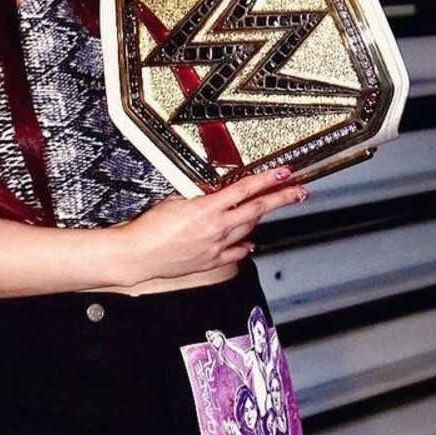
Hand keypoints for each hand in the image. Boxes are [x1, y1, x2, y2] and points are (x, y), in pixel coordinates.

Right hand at [117, 168, 305, 283]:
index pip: (246, 189)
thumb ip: (197, 196)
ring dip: (260, 218)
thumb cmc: (149, 227)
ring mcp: (216, 246)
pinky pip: (235, 253)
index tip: (284, 173)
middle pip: (257, 210)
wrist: (138, 254)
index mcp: (208, 208)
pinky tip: (250, 242)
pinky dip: (245, 246)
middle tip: (298, 192)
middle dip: (280, 199)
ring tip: (269, 207)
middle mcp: (217, 228)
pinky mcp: (210, 261)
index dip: (267, 180)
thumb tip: (210, 193)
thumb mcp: (174, 199)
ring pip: (247, 229)